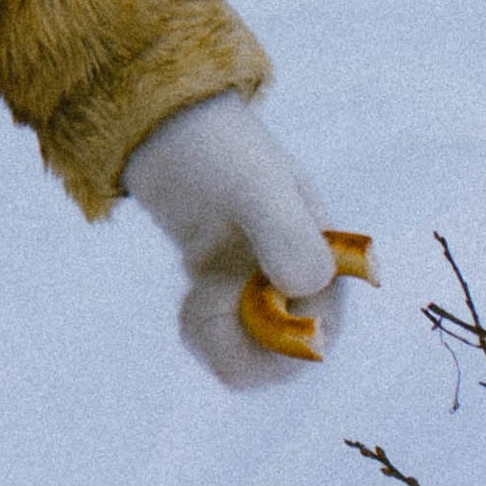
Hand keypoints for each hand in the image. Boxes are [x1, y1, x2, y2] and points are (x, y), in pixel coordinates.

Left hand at [124, 93, 367, 389]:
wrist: (158, 126)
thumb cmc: (214, 147)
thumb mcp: (251, 184)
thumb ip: (285, 232)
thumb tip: (308, 288)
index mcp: (326, 255)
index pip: (320, 333)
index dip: (279, 341)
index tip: (236, 304)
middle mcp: (302, 278)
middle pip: (286, 359)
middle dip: (240, 340)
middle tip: (204, 298)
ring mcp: (263, 288)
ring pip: (252, 360)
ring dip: (217, 338)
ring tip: (194, 298)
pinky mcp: (229, 292)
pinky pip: (225, 344)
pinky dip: (204, 334)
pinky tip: (190, 301)